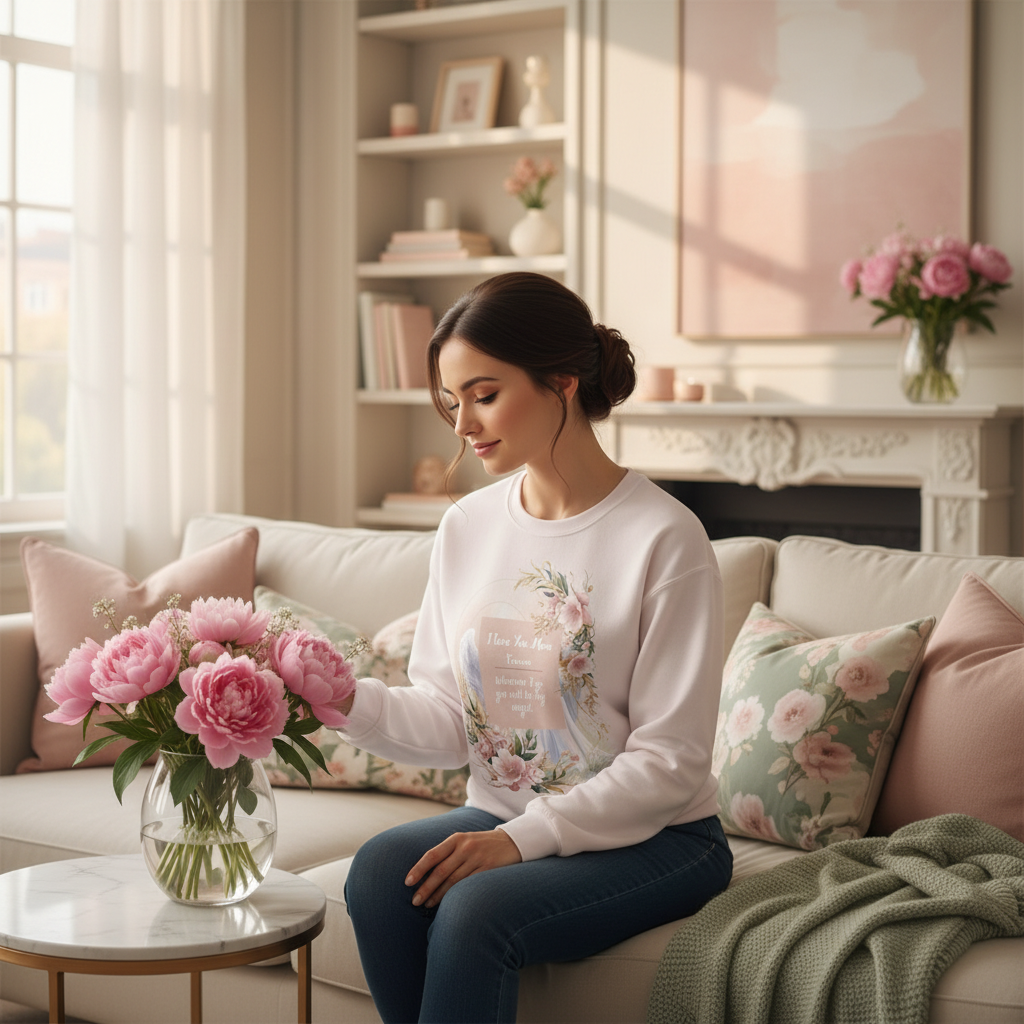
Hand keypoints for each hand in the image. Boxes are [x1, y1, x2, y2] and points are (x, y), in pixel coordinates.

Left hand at [405, 829, 521, 908]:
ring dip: (438, 895)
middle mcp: (465, 847)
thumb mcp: (464, 841)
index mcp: (456, 839)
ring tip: (427, 905)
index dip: (418, 869)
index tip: (407, 882)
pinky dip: (456, 895)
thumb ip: (447, 853)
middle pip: (441, 871)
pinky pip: (468, 885)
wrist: (511, 841)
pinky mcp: (488, 869)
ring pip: (453, 881)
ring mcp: (478, 858)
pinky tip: (448, 903)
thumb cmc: (481, 844)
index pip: (432, 855)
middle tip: (415, 901)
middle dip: (426, 887)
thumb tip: (425, 873)